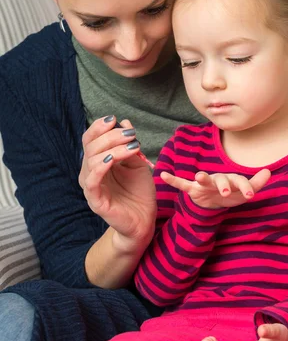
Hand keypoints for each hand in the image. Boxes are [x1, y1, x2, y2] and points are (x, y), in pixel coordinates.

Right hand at [79, 116, 156, 246]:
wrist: (143, 220)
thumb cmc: (139, 193)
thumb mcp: (137, 164)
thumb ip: (129, 145)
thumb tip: (124, 122)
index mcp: (97, 162)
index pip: (90, 139)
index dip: (99, 127)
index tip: (115, 119)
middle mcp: (90, 172)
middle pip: (91, 146)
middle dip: (111, 136)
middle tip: (131, 134)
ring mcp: (91, 186)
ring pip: (92, 160)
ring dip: (113, 149)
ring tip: (132, 146)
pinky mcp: (95, 200)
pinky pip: (92, 180)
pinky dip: (101, 167)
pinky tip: (113, 160)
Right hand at [161, 169, 270, 208]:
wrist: (213, 202)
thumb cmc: (231, 195)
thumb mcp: (243, 193)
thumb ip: (256, 184)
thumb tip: (269, 172)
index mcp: (231, 179)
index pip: (240, 181)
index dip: (246, 187)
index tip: (251, 196)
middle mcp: (218, 179)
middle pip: (221, 178)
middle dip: (224, 185)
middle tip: (226, 192)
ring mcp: (204, 183)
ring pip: (203, 178)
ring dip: (202, 177)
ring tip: (199, 176)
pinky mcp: (193, 189)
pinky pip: (181, 184)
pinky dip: (173, 180)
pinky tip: (163, 175)